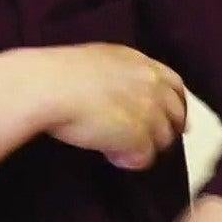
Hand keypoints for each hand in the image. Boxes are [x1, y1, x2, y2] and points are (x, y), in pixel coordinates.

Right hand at [39, 43, 187, 169]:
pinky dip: (129, 160)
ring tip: (112, 145)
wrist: (44, 87)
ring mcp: (148, 109)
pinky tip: (109, 154)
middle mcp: (150, 83)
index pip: (174, 84)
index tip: (167, 118)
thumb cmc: (55, 74)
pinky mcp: (139, 135)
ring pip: (162, 139)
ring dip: (142, 145)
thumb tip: (122, 97)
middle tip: (142, 140)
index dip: (175, 104)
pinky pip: (145, 158)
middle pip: (176, 114)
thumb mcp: (95, 61)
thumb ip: (118, 75)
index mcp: (137, 61)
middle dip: (163, 129)